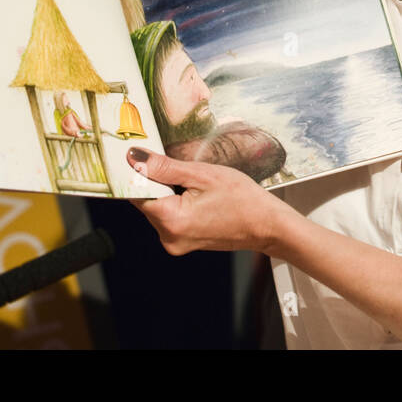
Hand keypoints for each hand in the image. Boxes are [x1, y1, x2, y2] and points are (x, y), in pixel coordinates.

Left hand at [127, 145, 281, 255]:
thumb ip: (164, 167)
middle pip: (147, 201)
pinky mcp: (183, 243)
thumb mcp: (203, 174)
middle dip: (159, 182)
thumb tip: (134, 158)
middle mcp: (168, 237)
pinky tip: (198, 198)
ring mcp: (175, 243)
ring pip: (158, 209)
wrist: (267, 225)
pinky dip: (178, 204)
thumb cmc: (242, 199)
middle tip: (184, 171)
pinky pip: (170, 218)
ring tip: (197, 186)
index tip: (147, 158)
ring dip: (169, 193)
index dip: (139, 173)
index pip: (136, 193)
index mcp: (171, 220)